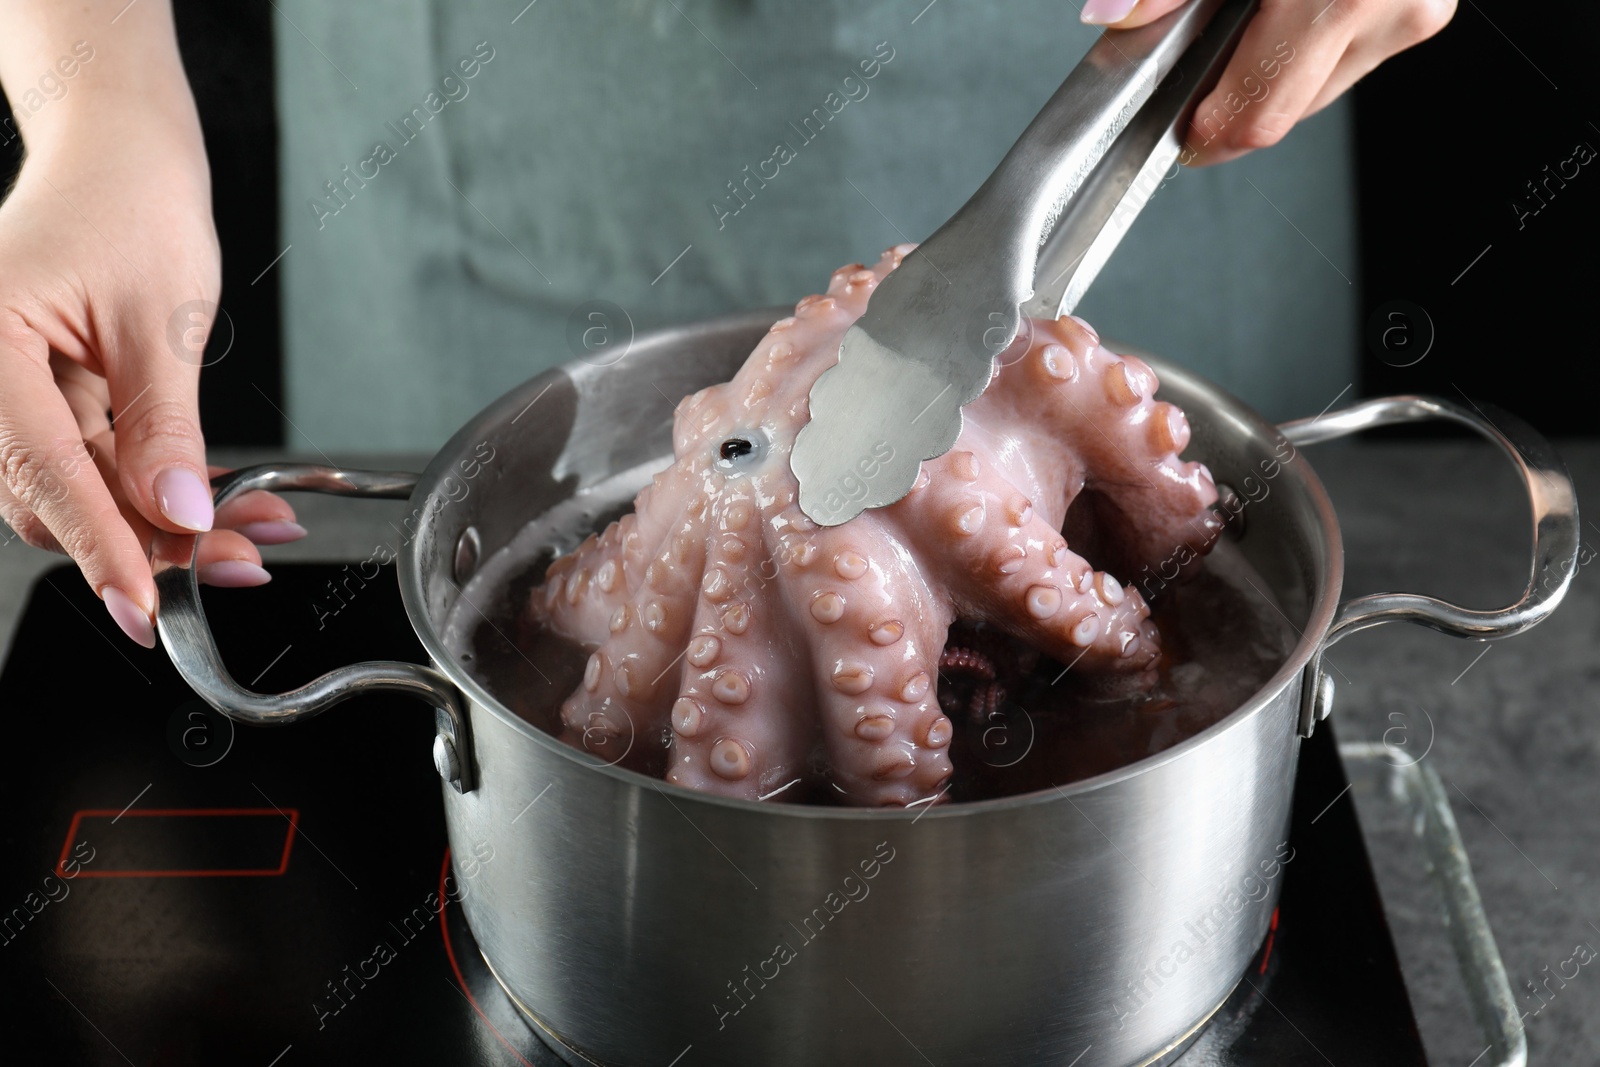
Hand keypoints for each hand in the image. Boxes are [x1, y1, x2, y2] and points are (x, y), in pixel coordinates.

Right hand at [0, 120, 299, 647]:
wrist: (120, 155)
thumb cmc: (131, 205)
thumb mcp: (162, 321)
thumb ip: (163, 427)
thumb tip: (176, 517)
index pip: (44, 471)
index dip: (102, 549)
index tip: (147, 607)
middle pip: (59, 496)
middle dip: (153, 541)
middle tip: (238, 564)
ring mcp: (8, 394)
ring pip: (84, 491)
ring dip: (168, 522)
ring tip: (255, 531)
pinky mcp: (44, 403)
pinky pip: (98, 464)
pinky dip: (162, 488)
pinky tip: (230, 503)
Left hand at [1080, 0, 1455, 164]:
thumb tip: (1111, 14)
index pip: (1259, 114)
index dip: (1206, 131)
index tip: (1174, 127)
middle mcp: (1390, 8)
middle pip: (1283, 111)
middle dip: (1229, 92)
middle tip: (1196, 44)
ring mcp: (1414, 10)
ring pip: (1314, 89)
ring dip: (1268, 65)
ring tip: (1249, 5)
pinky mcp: (1421, 7)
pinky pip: (1343, 55)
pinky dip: (1303, 40)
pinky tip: (1281, 2)